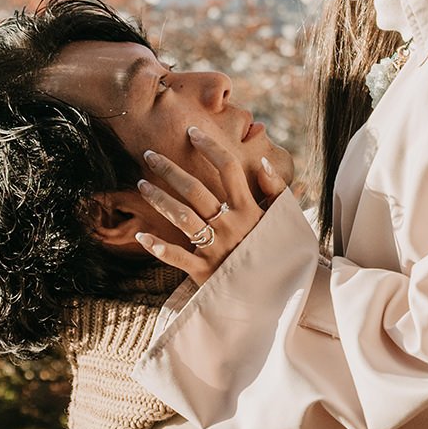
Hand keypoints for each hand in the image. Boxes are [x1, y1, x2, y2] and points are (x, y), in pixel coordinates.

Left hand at [133, 125, 286, 280]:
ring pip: (182, 218)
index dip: (210, 147)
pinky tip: (141, 235)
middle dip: (169, 169)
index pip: (228, 169)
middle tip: (149, 154)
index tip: (192, 132)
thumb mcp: (286, 219)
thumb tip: (262, 160)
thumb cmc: (280, 252)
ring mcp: (216, 249)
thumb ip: (276, 189)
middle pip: (195, 190)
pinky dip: (159, 247)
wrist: (277, 297)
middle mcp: (230, 226)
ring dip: (159, 199)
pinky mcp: (204, 271)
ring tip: (142, 184)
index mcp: (249, 210)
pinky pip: (177, 258)